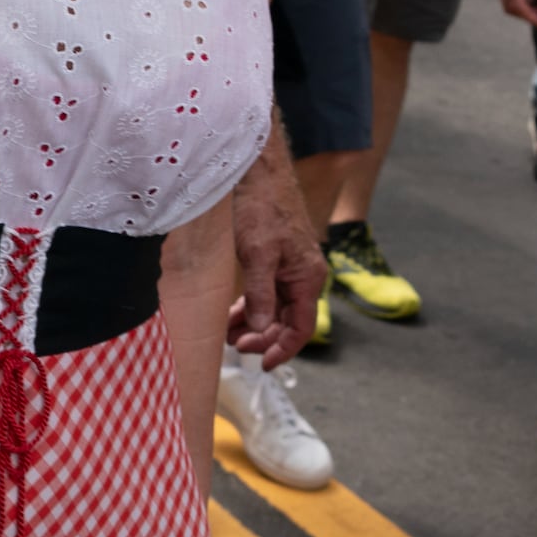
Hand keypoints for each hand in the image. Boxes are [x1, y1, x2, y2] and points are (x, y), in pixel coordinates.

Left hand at [229, 175, 322, 365]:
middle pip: (288, 322)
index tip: (263, 365)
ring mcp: (291, 268)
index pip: (301, 327)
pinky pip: (268, 292)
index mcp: (308, 277)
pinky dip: (252, 306)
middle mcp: (305, 276)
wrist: (258, 171)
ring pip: (276, 308)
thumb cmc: (261, 207)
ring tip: (229, 335)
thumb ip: (261, 294)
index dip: (283, 350)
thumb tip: (262, 330)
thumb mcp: (257, 254)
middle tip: (235, 346)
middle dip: (263, 338)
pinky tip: (233, 314)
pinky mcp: (277, 259)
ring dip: (255, 325)